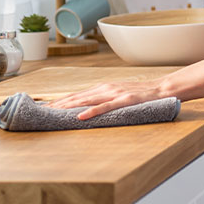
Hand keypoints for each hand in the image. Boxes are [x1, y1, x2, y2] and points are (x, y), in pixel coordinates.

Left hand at [46, 79, 166, 120]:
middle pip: (77, 97)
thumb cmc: (141, 94)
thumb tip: (86, 109)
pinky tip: (80, 116)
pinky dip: (92, 111)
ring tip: (53, 112)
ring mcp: (115, 93)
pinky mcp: (125, 100)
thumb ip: (104, 99)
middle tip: (40, 111)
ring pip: (87, 100)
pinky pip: (106, 107)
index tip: (44, 107)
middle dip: (58, 104)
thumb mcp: (119, 95)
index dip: (60, 101)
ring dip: (69, 106)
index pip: (77, 95)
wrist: (163, 89)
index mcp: (104, 87)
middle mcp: (106, 88)